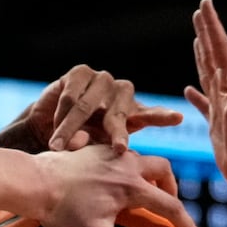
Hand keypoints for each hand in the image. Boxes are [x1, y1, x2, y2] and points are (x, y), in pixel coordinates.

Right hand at [27, 64, 184, 153]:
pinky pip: (70, 97)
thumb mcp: (92, 154)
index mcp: (132, 116)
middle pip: (119, 115)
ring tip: (58, 148)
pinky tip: (53, 126)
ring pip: (87, 107)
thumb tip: (78, 144)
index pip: (152, 115)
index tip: (178, 118)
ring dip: (70, 129)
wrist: (48, 130)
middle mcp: (121, 95)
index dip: (163, 116)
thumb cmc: (78, 145)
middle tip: (120, 150)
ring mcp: (102, 81)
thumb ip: (91, 149)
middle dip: (118, 134)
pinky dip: (60, 115)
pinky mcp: (80, 73)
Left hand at [35, 145, 200, 226]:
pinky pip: (118, 156)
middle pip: (162, 169)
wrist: (34, 182)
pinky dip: (125, 169)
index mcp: (133, 186)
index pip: (170, 205)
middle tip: (168, 205)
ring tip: (142, 194)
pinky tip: (111, 184)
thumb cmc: (63, 213)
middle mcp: (127, 164)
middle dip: (171, 186)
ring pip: (141, 159)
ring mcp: (110, 153)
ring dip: (148, 175)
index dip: (185, 223)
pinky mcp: (93, 149)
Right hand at [184, 0, 226, 181]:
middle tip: (200, 11)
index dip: (212, 26)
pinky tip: (189, 90)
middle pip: (213, 55)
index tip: (204, 4)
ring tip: (196, 40)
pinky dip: (196, 95)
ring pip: (208, 74)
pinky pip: (204, 104)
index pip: (219, 49)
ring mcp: (222, 106)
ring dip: (202, 56)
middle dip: (207, 32)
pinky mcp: (217, 123)